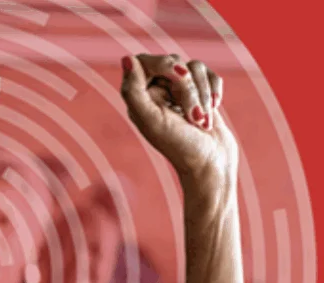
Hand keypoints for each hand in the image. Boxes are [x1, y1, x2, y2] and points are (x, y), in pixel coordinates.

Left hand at [120, 54, 237, 191]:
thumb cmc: (179, 146)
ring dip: (202, 93)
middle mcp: (156, 93)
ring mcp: (178, 92)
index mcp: (138, 98)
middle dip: (187, 87)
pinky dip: (213, 90)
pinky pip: (209, 73)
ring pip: (194, 67)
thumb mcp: (152, 120)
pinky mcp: (200, 93)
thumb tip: (127, 58)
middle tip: (192, 116)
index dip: (162, 62)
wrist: (211, 165)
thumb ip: (134, 91)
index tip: (177, 75)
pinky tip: (213, 111)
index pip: (143, 60)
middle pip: (173, 62)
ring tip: (202, 121)